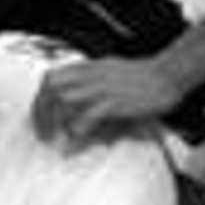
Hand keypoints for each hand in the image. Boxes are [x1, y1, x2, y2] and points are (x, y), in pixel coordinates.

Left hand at [34, 56, 179, 142]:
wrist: (166, 74)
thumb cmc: (142, 77)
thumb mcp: (112, 72)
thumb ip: (94, 83)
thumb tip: (80, 101)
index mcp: (89, 67)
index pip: (52, 76)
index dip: (40, 97)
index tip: (39, 115)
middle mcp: (91, 75)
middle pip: (51, 85)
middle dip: (41, 108)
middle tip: (42, 130)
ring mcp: (101, 87)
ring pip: (64, 97)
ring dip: (55, 119)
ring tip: (54, 136)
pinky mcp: (114, 101)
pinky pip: (88, 114)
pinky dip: (78, 127)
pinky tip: (76, 136)